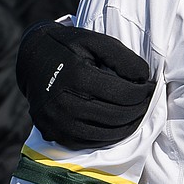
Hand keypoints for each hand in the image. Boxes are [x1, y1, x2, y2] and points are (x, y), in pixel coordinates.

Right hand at [15, 21, 154, 147]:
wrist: (33, 60)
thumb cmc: (71, 48)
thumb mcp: (97, 41)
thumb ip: (123, 58)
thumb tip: (144, 78)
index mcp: (76, 76)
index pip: (124, 94)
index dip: (144, 92)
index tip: (150, 87)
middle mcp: (64, 102)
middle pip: (117, 116)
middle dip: (140, 110)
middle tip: (147, 101)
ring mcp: (56, 121)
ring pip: (106, 134)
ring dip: (129, 126)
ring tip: (138, 113)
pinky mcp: (53, 132)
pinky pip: (89, 142)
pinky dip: (109, 136)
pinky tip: (118, 124)